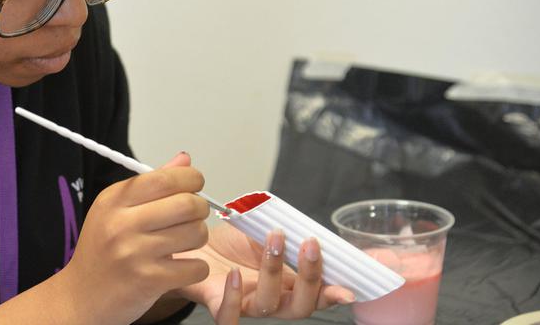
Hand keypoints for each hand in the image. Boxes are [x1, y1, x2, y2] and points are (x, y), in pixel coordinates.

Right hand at [60, 152, 210, 324]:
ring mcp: (134, 253)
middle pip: (187, 204)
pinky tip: (184, 266)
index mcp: (115, 200)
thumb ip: (152, 184)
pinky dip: (197, 267)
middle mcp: (122, 223)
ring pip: (196, 234)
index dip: (191, 178)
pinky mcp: (148, 280)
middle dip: (201, 208)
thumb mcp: (116, 210)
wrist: (80, 296)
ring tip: (187, 241)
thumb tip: (184, 160)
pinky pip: (195, 267)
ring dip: (199, 237)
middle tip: (195, 215)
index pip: (165, 178)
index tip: (195, 185)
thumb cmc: (102, 251)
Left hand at [179, 220, 355, 322]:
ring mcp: (246, 303)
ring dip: (274, 271)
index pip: (317, 294)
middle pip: (300, 306)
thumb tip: (303, 224)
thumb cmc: (228, 242)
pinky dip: (234, 296)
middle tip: (309, 245)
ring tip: (274, 239)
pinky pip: (228, 314)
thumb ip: (285, 232)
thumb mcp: (261, 230)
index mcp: (287, 282)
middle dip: (310, 276)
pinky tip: (235, 274)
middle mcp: (271, 297)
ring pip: (269, 305)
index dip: (333, 293)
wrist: (193, 244)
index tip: (347, 286)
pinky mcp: (218, 304)